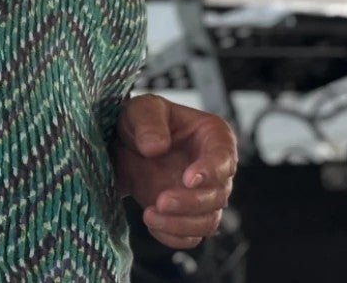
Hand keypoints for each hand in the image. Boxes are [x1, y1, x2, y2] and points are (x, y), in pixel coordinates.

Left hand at [113, 94, 237, 249]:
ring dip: (181, 224)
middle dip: (190, 203)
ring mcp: (203, 195)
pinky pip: (191, 236)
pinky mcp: (187, 215)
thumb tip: (156, 147)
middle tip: (160, 201)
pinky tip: (152, 224)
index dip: (211, 171)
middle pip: (218, 196)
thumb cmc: (140, 121)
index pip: (224, 158)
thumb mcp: (140, 110)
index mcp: (214, 137)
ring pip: (208, 222)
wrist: (122, 146)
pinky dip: (173, 236)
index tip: (188, 179)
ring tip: (149, 216)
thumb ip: (148, 123)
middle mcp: (216, 169)